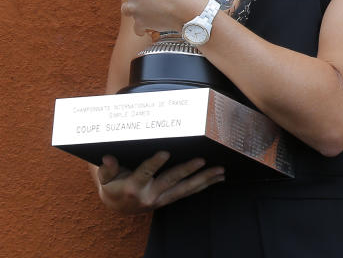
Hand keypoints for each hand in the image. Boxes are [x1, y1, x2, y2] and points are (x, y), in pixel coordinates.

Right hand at [96, 152, 224, 213]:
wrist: (117, 205)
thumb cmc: (112, 186)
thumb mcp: (105, 178)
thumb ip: (106, 169)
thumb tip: (107, 158)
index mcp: (133, 187)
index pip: (145, 173)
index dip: (154, 164)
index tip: (165, 153)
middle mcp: (150, 195)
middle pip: (171, 181)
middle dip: (187, 170)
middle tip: (202, 160)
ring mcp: (162, 199)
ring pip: (185, 189)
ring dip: (204, 179)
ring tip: (220, 171)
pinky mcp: (169, 199)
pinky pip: (189, 192)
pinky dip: (203, 185)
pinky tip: (217, 178)